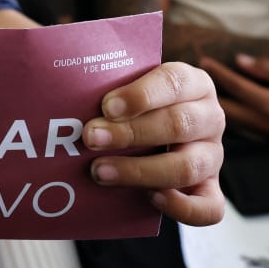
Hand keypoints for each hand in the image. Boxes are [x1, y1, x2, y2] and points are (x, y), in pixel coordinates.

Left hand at [82, 62, 224, 225]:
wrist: (151, 131)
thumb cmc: (133, 103)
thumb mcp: (125, 81)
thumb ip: (102, 75)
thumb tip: (56, 60)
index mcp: (193, 83)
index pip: (174, 82)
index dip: (141, 95)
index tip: (106, 106)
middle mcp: (209, 117)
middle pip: (178, 124)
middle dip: (130, 133)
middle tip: (90, 137)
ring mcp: (213, 156)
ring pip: (187, 167)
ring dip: (140, 171)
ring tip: (100, 170)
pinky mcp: (210, 189)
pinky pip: (209, 207)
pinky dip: (181, 207)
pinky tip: (149, 198)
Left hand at [203, 55, 268, 139]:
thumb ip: (266, 70)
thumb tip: (239, 60)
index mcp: (268, 104)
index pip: (234, 86)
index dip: (217, 72)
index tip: (202, 61)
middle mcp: (260, 121)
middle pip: (223, 107)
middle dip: (206, 93)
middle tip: (191, 79)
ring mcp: (261, 132)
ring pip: (228, 121)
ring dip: (212, 107)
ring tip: (196, 93)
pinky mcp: (264, 138)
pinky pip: (238, 127)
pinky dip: (224, 117)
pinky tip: (215, 109)